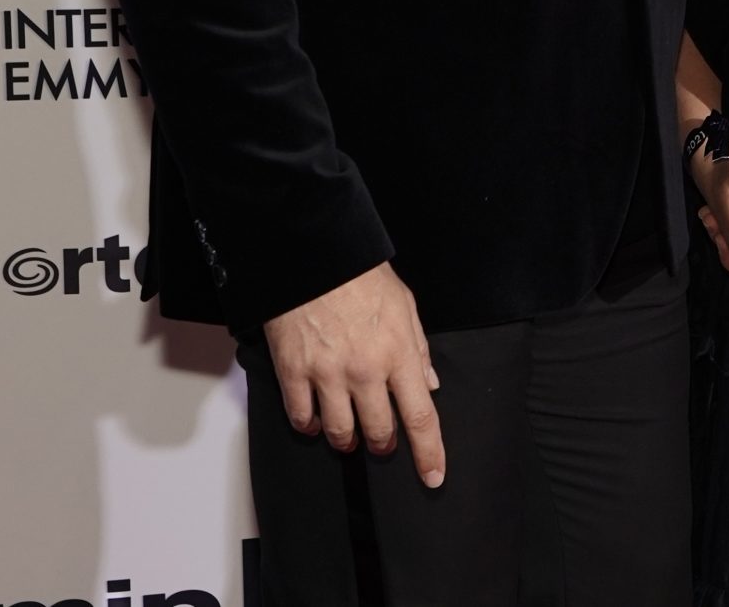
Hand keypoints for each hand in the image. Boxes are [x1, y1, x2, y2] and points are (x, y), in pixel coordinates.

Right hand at [261, 262, 444, 487]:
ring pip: (340, 433)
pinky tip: (315, 419)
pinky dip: (310, 425)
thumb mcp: (404, 305)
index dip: (429, 453)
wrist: (313, 253)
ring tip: (349, 434)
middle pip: (380, 433)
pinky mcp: (294, 371)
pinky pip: (301, 417)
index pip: (421, 416)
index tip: (434, 476)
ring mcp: (327, 374)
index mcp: (398, 353)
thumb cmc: (360, 275)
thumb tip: (430, 383)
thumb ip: (418, 348)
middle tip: (382, 441)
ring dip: (347, 440)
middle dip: (384, 445)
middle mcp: (365, 370)